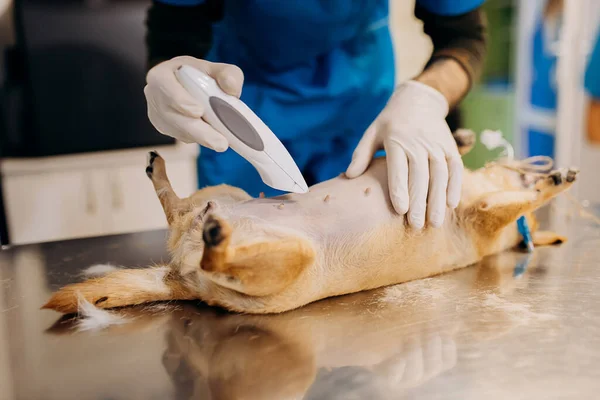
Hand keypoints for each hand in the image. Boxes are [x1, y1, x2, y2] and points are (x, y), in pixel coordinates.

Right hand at [144, 56, 243, 150]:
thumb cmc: (201, 75)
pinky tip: (213, 137)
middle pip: (173, 117)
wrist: (188, 84)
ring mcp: (158, 115)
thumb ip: (228, 74)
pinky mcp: (166, 129)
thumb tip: (232, 89)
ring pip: (179, 131)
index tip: (198, 111)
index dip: (180, 100)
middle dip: (199, 131)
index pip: (165, 86)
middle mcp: (154, 96)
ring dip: (202, 138)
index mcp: (161, 75)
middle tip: (220, 143)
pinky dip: (200, 139)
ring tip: (223, 142)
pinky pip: (183, 137)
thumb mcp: (216, 68)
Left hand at [346, 80, 462, 228]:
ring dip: (438, 200)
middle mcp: (418, 143)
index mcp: (396, 140)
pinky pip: (455, 168)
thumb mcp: (372, 132)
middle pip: (420, 176)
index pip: (399, 168)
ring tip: (435, 223)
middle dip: (420, 202)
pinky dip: (455, 186)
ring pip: (440, 175)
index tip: (401, 211)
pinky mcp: (449, 147)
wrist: (419, 100)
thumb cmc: (390, 122)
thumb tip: (348, 176)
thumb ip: (361, 154)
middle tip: (416, 226)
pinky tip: (451, 204)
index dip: (400, 190)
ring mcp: (436, 145)